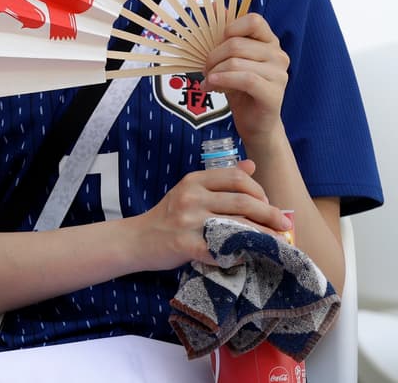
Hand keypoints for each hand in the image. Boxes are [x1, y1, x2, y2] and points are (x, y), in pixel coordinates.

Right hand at [131, 159, 291, 269]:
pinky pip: (222, 250)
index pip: (236, 178)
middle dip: (270, 214)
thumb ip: (220, 179)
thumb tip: (252, 165)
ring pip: (238, 226)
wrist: (138, 239)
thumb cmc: (169, 215)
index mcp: (194, 181)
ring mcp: (187, 221)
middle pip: (242, 202)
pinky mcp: (185, 244)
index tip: (268, 203)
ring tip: (278, 243)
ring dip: (263, 236)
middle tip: (285, 225)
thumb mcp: (190, 190)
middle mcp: (191, 197)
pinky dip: (240, 255)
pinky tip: (249, 258)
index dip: (259, 190)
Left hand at [201, 13, 288, 143]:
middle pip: (236, 44)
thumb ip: (226, 33)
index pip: (253, 20)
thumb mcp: (229, 59)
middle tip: (205, 69)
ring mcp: (279, 74)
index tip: (217, 43)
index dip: (230, 28)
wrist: (254, 122)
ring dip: (214, 72)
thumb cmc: (239, 88)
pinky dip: (222, 80)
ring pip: (236, 62)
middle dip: (212, 57)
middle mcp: (278, 54)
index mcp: (269, 42)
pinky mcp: (274, 92)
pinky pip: (244, 78)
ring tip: (208, 81)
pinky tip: (212, 87)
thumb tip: (215, 4)